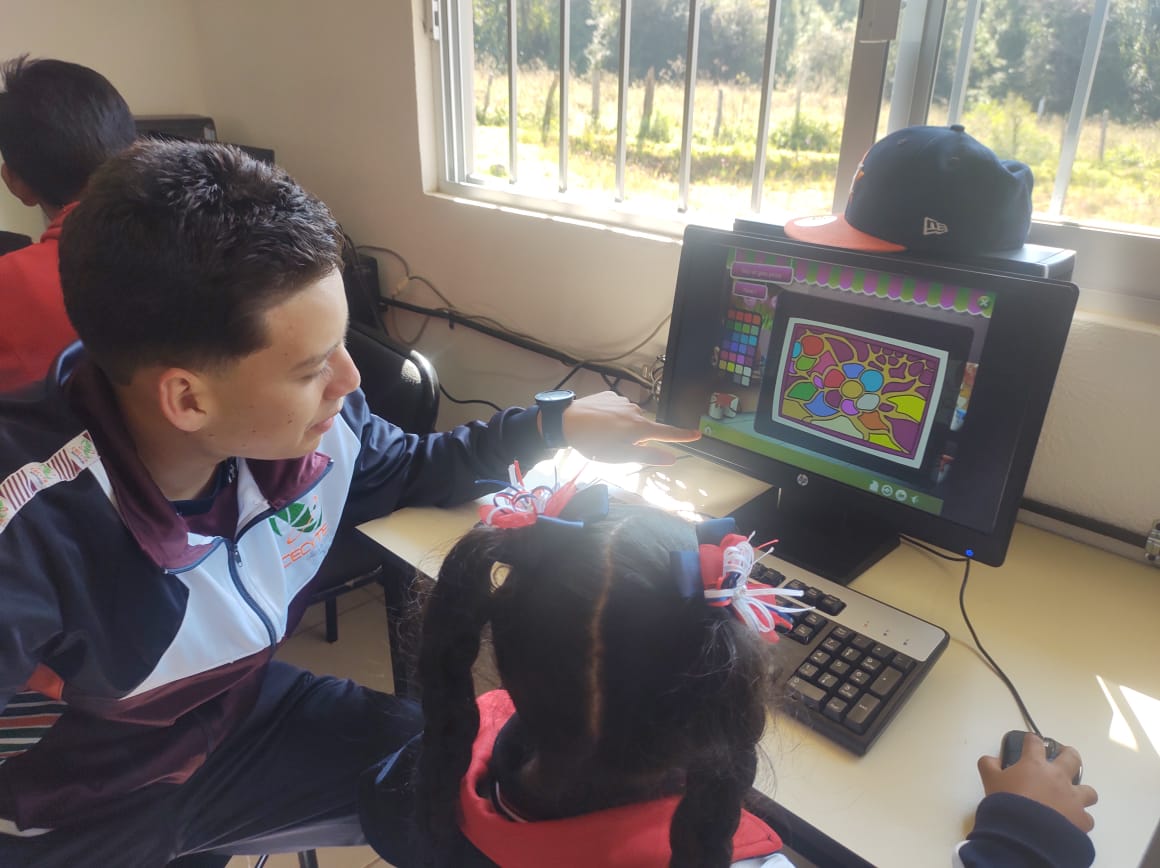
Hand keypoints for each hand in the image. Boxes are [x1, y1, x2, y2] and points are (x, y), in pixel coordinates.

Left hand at [560, 391, 700, 464]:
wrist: (567, 421)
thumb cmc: (595, 444)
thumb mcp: (622, 456)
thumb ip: (648, 456)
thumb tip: (672, 458)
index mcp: (640, 428)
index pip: (667, 432)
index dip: (683, 435)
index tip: (697, 434)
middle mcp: (636, 411)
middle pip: (644, 427)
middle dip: (636, 437)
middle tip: (615, 446)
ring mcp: (623, 401)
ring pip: (630, 418)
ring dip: (623, 426)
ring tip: (603, 434)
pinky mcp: (610, 395)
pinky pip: (618, 408)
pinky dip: (613, 416)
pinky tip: (598, 422)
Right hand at [977, 733, 1097, 831]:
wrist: (1025, 833)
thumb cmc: (1006, 802)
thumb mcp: (989, 780)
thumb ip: (988, 765)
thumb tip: (993, 759)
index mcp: (1035, 764)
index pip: (1034, 743)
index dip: (1032, 740)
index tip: (1030, 741)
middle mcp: (1058, 777)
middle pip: (1072, 757)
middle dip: (1069, 754)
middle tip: (1063, 758)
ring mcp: (1073, 798)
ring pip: (1088, 791)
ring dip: (1081, 793)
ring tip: (1072, 798)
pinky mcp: (1081, 820)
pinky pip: (1086, 818)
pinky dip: (1079, 819)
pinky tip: (1072, 823)